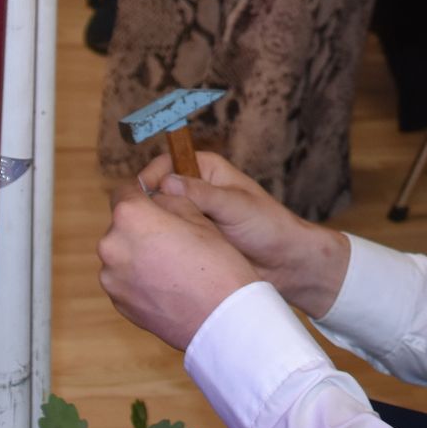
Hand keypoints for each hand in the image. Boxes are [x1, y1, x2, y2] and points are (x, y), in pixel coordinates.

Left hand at [96, 174, 262, 350]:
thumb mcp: (198, 217)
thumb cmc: (217, 265)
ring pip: (123, 254)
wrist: (224, 319)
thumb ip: (170, 200)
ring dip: (140, 254)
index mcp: (131, 216)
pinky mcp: (119, 303)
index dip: (143, 192)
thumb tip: (157, 197)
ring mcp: (112, 278)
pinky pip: (126, 280)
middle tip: (172, 236)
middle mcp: (112, 245)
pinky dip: (141, 279)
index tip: (155, 199)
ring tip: (172, 265)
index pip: (125, 191)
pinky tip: (169, 284)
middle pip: (123, 226)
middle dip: (142, 227)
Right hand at [139, 153, 350, 317]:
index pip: (165, 164)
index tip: (140, 198)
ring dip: (155, 229)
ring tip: (151, 245)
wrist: (286, 263)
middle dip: (149, 207)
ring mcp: (190, 216)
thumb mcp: (236, 206)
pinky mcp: (190, 240)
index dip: (150, 179)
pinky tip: (159, 258)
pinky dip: (162, 246)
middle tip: (143, 226)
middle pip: (156, 192)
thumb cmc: (269, 226)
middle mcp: (193, 190)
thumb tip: (167, 183)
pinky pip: (167, 239)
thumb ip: (203, 194)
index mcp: (205, 169)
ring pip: (159, 218)